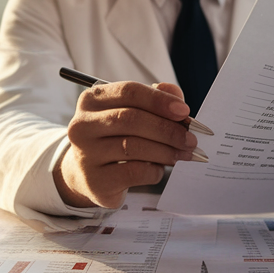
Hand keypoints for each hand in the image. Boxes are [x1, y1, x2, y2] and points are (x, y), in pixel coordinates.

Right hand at [53, 81, 197, 208]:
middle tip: (191, 138)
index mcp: (91, 100)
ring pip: (132, 147)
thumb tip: (176, 95)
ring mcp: (85, 154)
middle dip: (167, 129)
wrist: (89, 175)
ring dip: (166, 150)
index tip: (184, 111)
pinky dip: (154, 170)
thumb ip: (154, 100)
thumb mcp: (130, 113)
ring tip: (184, 153)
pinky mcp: (95, 181)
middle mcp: (82, 125)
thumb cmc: (115, 138)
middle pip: (130, 119)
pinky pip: (133, 172)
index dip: (159, 100)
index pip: (128, 92)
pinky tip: (159, 169)